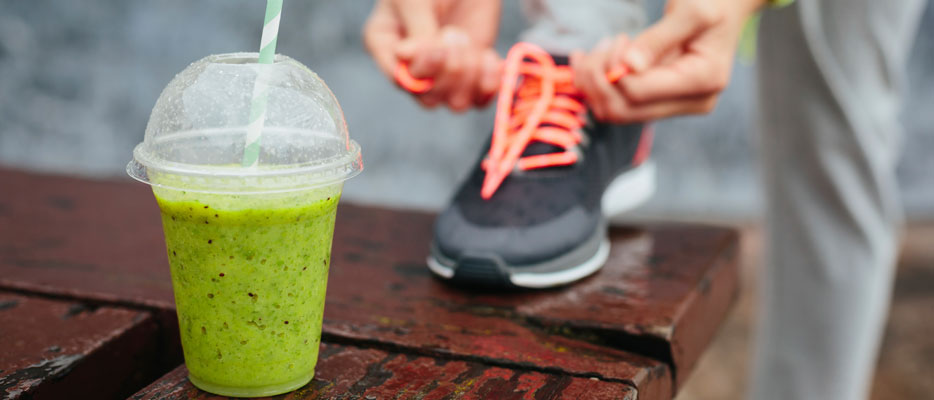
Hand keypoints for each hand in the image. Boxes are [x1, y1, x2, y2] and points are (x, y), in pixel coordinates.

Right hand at [363, 0, 501, 110]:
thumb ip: (417, 29)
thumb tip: (408, 59)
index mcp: (386, 46)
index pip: (400, 80)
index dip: (422, 70)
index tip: (436, 44)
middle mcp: (412, 66)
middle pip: (428, 99)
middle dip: (448, 72)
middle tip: (454, 33)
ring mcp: (443, 73)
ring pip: (455, 103)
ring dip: (468, 76)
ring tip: (466, 39)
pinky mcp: (472, 73)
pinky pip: (481, 99)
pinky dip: (489, 83)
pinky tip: (488, 57)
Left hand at [571, 0, 764, 122]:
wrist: (725, 7)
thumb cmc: (712, 2)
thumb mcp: (690, 11)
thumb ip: (658, 39)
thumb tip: (628, 67)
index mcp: (703, 81)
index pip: (638, 92)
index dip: (612, 70)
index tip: (617, 39)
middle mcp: (692, 102)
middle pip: (623, 110)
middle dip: (598, 80)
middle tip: (601, 45)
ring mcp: (676, 105)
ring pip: (615, 111)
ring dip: (595, 83)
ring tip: (601, 48)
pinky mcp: (661, 101)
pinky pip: (621, 103)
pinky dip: (601, 84)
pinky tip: (599, 58)